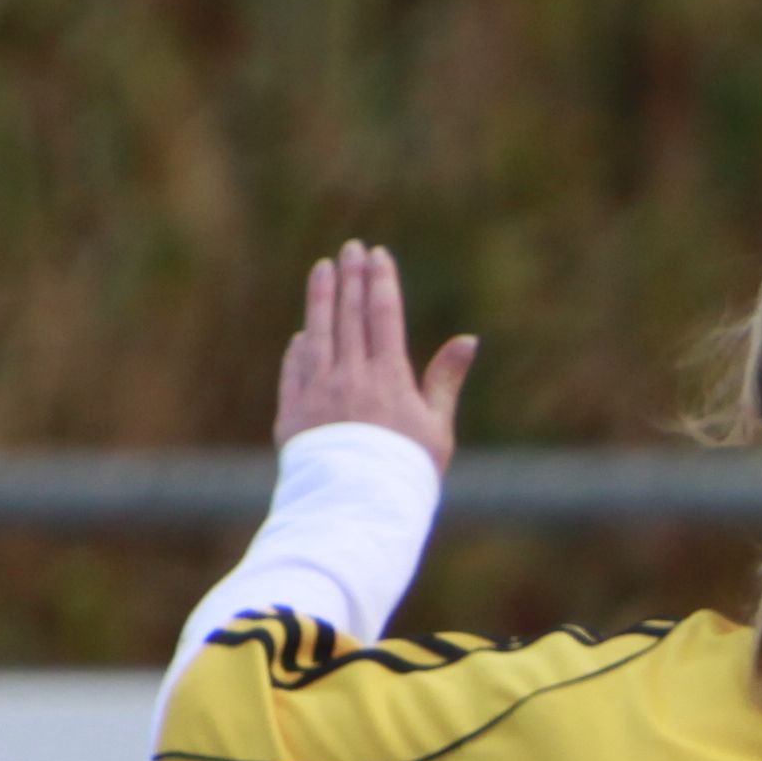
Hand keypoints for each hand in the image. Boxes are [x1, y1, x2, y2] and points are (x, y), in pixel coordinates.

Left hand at [273, 240, 474, 468]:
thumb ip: (445, 380)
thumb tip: (468, 339)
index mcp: (388, 378)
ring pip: (318, 333)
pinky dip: (299, 349)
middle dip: (351, 278)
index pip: (383, 316)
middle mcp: (349, 377)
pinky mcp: (293, 415)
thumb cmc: (407, 473)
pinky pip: (294, 371)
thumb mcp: (436, 428)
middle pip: (349, 315)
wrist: (358, 510)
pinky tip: (303, 335)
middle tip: (351, 250)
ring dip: (320, 298)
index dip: (380, 282)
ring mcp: (317, 393)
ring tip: (323, 269)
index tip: (378, 255)